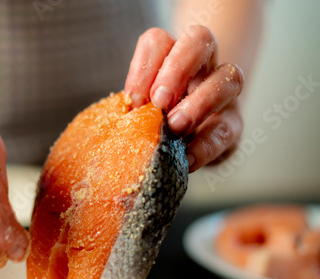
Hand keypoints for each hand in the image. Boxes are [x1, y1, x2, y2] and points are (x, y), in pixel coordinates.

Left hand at [125, 25, 243, 171]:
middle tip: (159, 103)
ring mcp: (223, 91)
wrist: (184, 145)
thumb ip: (136, 109)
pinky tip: (187, 158)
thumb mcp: (139, 111)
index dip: (144, 67)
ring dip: (201, 102)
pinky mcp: (232, 125)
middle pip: (200, 40)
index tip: (133, 101)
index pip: (158, 41)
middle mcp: (201, 65)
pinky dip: (206, 145)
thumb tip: (126, 120)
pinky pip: (227, 128)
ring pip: (229, 76)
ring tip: (176, 127)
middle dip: (178, 69)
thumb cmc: (152, 121)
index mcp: (169, 56)